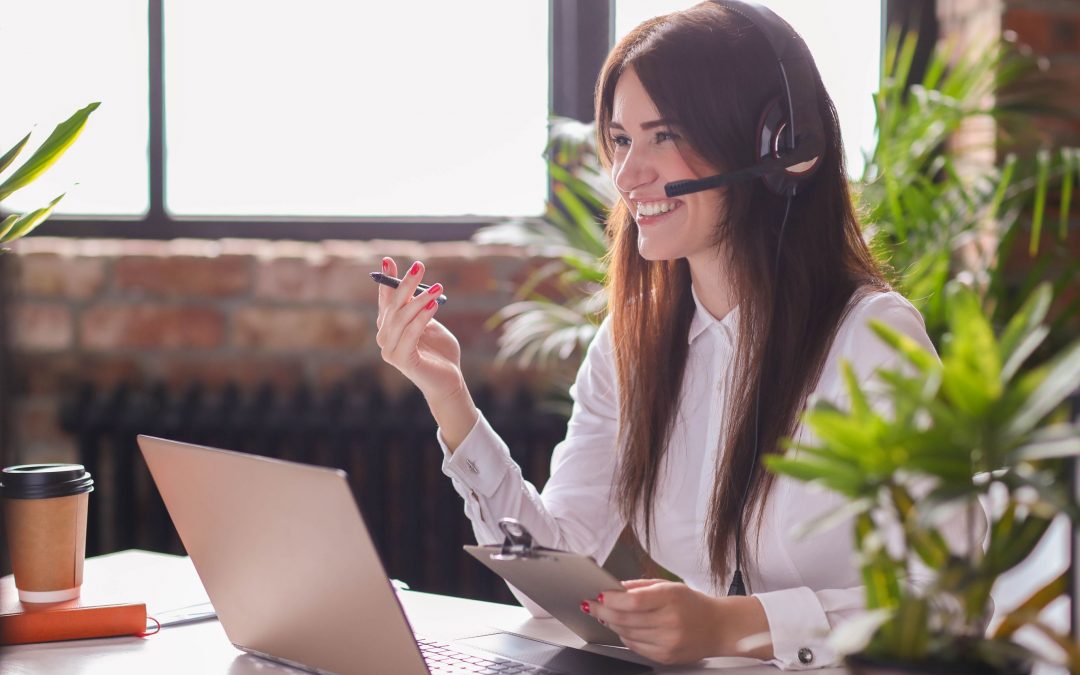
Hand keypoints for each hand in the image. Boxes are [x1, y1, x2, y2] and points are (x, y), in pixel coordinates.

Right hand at [375, 257, 462, 401]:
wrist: (449, 380)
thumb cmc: (440, 352)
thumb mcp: (430, 324)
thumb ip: (420, 308)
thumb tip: (417, 286)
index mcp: (390, 327)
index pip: (386, 299)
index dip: (387, 280)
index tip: (388, 260)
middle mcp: (385, 337)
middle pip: (393, 305)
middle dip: (405, 284)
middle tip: (419, 266)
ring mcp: (390, 350)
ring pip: (402, 318)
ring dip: (419, 299)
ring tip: (437, 288)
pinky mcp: (401, 360)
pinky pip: (411, 334)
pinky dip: (422, 318)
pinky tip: (433, 305)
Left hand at [586, 579, 771, 664]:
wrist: (719, 627)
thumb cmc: (692, 604)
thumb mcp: (669, 586)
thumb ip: (640, 587)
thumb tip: (614, 589)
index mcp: (671, 598)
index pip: (633, 601)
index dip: (611, 599)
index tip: (598, 595)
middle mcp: (670, 622)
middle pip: (625, 619)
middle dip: (603, 612)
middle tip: (591, 605)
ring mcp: (668, 642)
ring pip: (627, 634)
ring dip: (611, 624)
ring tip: (605, 615)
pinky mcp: (666, 656)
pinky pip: (635, 647)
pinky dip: (625, 637)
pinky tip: (623, 628)